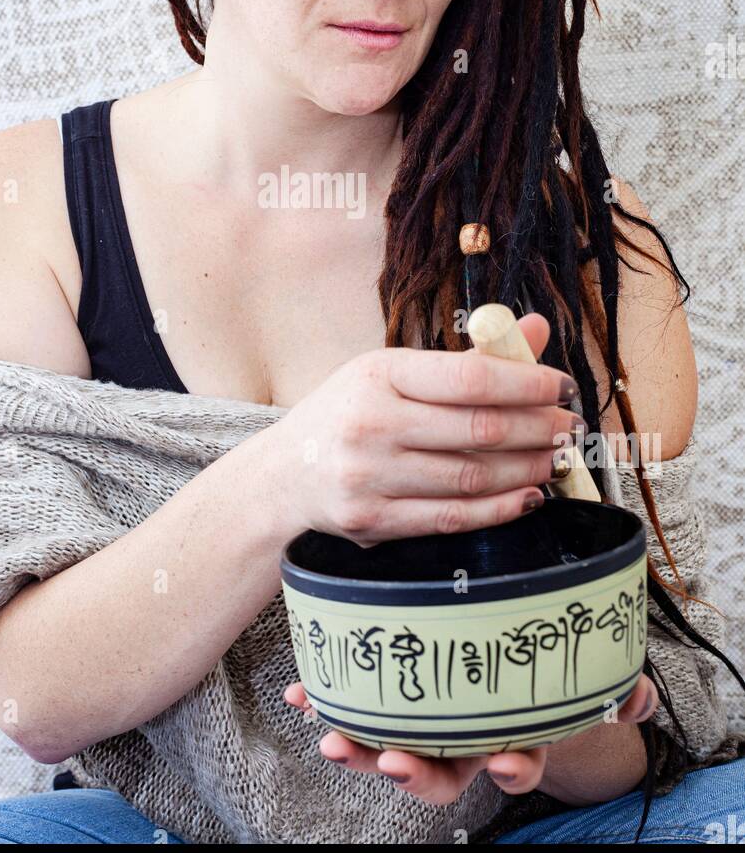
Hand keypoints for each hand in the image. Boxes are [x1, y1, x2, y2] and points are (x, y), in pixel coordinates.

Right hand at [273, 313, 584, 545]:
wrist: (285, 473)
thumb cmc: (349, 413)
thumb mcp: (394, 372)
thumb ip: (467, 358)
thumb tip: (537, 331)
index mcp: (379, 374)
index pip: (470, 377)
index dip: (527, 383)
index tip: (561, 386)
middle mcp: (371, 424)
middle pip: (480, 430)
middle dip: (538, 429)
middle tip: (568, 427)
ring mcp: (369, 476)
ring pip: (472, 477)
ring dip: (528, 470)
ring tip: (555, 460)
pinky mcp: (372, 521)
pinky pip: (452, 518)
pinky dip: (499, 508)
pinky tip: (527, 496)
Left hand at [284, 674, 658, 803]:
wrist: (510, 667)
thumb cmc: (543, 675)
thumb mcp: (583, 683)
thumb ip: (617, 692)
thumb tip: (638, 698)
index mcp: (511, 736)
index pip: (516, 764)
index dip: (512, 770)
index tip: (507, 764)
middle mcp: (463, 741)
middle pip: (439, 773)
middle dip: (412, 773)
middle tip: (390, 761)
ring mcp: (423, 726)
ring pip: (388, 749)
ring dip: (357, 747)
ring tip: (330, 735)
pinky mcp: (386, 702)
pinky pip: (354, 708)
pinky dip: (326, 700)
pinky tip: (301, 690)